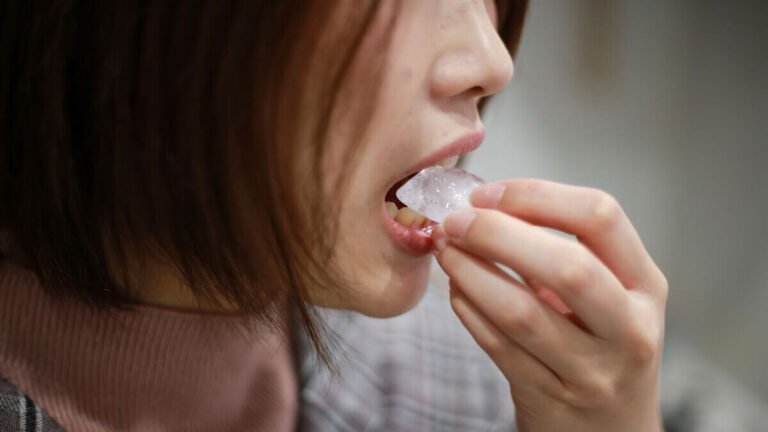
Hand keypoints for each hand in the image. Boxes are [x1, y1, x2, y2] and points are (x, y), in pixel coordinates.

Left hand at [431, 179, 666, 431]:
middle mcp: (628, 329)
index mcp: (645, 286)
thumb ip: (563, 250)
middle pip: (567, 266)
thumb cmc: (603, 346)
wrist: (613, 431)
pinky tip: (454, 288)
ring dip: (470, 272)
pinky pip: (497, 346)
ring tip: (445, 248)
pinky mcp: (549, 398)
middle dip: (498, 234)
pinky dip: (467, 309)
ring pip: (521, 312)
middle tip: (455, 220)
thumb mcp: (611, 295)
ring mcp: (591, 371)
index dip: (536, 196)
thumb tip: (486, 206)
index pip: (601, 218)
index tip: (488, 193)